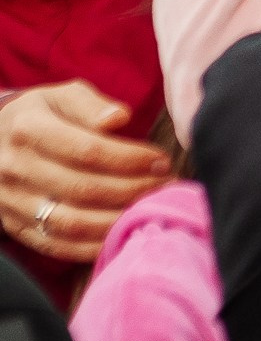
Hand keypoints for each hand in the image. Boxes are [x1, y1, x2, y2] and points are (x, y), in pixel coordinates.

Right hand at [0, 83, 169, 262]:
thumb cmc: (39, 114)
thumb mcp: (61, 95)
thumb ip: (91, 105)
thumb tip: (119, 117)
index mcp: (29, 129)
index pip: (88, 150)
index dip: (130, 158)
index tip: (160, 160)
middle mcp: (15, 168)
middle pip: (82, 188)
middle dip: (132, 190)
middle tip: (165, 186)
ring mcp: (11, 202)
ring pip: (70, 222)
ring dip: (116, 220)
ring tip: (148, 209)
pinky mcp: (14, 226)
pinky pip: (55, 245)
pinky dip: (91, 245)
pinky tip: (120, 234)